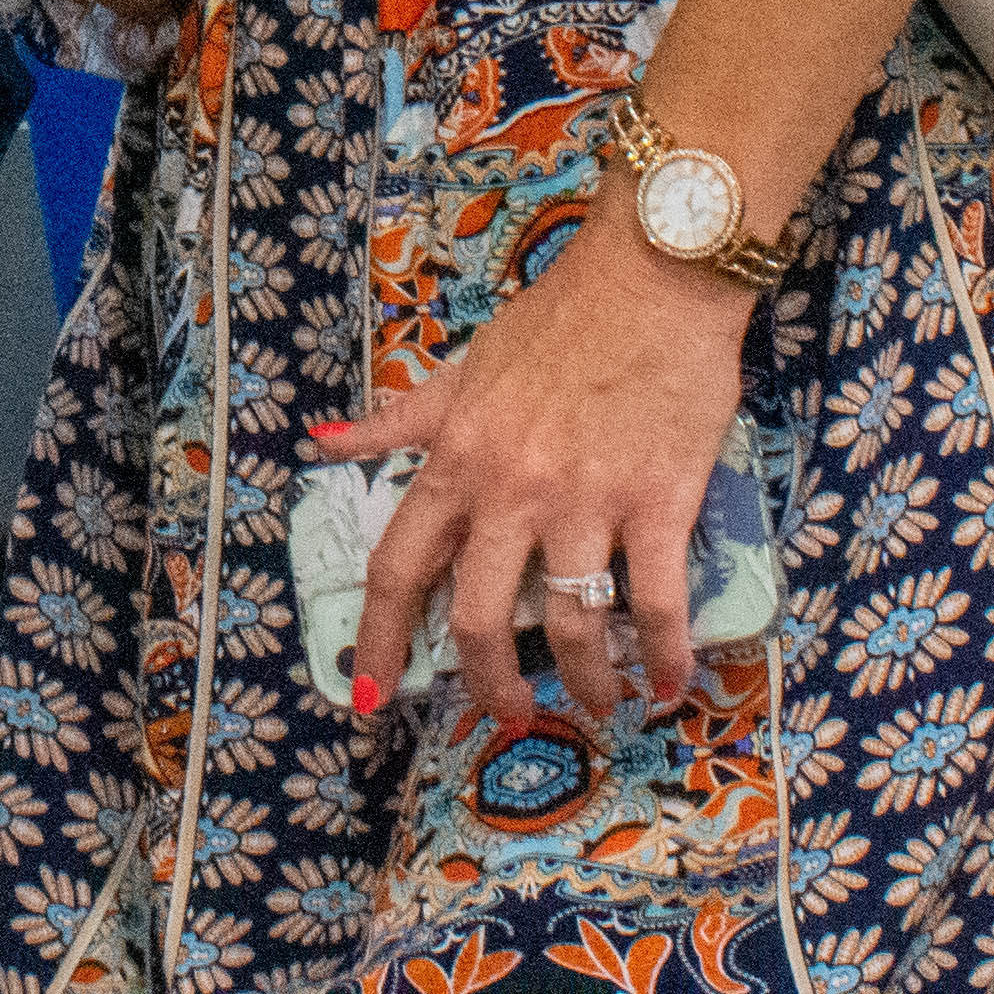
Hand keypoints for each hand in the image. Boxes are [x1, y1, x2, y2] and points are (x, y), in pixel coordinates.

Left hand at [327, 221, 743, 731]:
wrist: (654, 275)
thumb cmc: (560, 319)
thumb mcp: (466, 365)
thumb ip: (402, 419)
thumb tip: (325, 443)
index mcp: (459, 457)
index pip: (400, 564)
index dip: (378, 639)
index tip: (367, 694)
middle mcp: (512, 488)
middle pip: (478, 617)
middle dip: (486, 685)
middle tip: (504, 718)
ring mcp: (586, 500)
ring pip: (569, 625)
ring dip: (583, 684)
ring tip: (598, 706)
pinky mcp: (659, 503)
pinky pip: (657, 603)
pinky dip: (663, 656)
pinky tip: (668, 684)